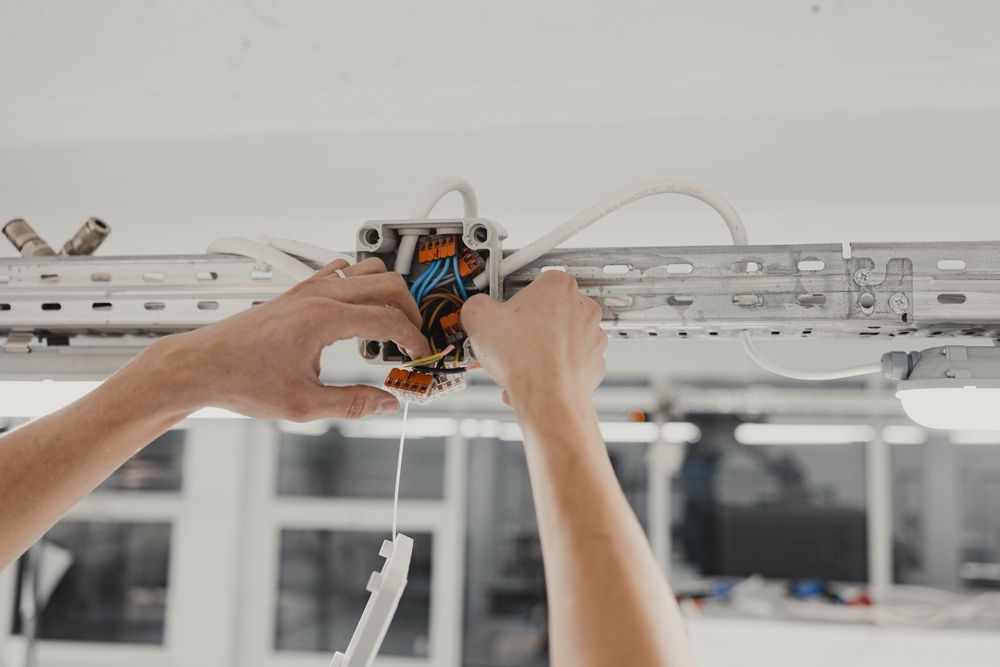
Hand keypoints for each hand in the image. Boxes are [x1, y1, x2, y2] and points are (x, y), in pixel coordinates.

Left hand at [141, 258, 430, 420]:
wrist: (200, 366)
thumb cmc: (240, 380)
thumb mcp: (302, 405)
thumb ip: (351, 404)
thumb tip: (387, 402)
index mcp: (323, 319)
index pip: (389, 318)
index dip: (413, 339)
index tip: (420, 355)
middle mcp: (318, 295)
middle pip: (388, 284)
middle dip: (410, 311)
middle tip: (414, 340)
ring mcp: (308, 288)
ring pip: (368, 270)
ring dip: (389, 293)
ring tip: (393, 325)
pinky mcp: (298, 291)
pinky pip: (343, 273)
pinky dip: (363, 286)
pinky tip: (361, 313)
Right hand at [461, 271, 606, 407]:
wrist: (547, 400)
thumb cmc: (524, 360)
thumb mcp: (479, 318)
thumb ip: (476, 304)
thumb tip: (475, 308)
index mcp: (559, 286)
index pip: (532, 281)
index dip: (511, 297)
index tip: (501, 308)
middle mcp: (583, 308)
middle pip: (547, 310)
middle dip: (526, 324)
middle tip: (506, 337)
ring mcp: (593, 337)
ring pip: (557, 337)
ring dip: (537, 348)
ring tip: (517, 362)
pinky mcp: (593, 364)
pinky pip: (566, 362)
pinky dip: (550, 369)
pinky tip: (531, 377)